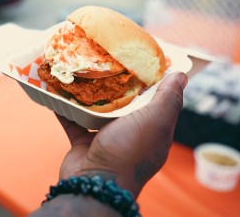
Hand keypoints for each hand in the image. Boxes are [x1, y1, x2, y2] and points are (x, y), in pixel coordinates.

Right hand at [56, 72, 187, 197]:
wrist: (95, 183)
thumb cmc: (128, 151)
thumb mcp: (155, 121)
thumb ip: (168, 99)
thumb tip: (181, 75)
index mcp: (152, 129)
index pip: (155, 100)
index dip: (150, 79)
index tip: (140, 57)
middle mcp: (129, 134)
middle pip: (124, 103)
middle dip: (115, 83)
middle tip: (106, 59)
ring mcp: (104, 138)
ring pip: (96, 110)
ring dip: (89, 93)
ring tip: (82, 70)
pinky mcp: (82, 143)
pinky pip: (73, 120)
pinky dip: (65, 107)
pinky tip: (59, 89)